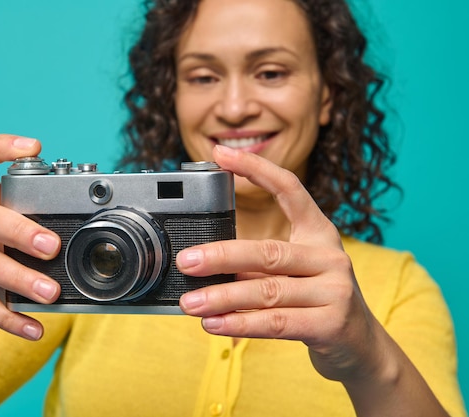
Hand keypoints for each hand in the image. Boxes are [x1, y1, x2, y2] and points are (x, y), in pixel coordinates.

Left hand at [178, 145, 384, 382]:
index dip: (256, 168)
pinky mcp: (331, 324)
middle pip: (268, 251)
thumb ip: (257, 264)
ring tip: (190, 303)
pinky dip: (240, 325)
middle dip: (221, 255)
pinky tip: (213, 324)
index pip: (289, 189)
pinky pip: (276, 323)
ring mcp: (335, 290)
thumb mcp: (293, 272)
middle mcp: (330, 256)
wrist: (360, 345)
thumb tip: (204, 262)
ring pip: (267, 292)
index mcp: (319, 233)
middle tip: (186, 261)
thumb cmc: (317, 300)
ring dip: (223, 298)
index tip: (220, 153)